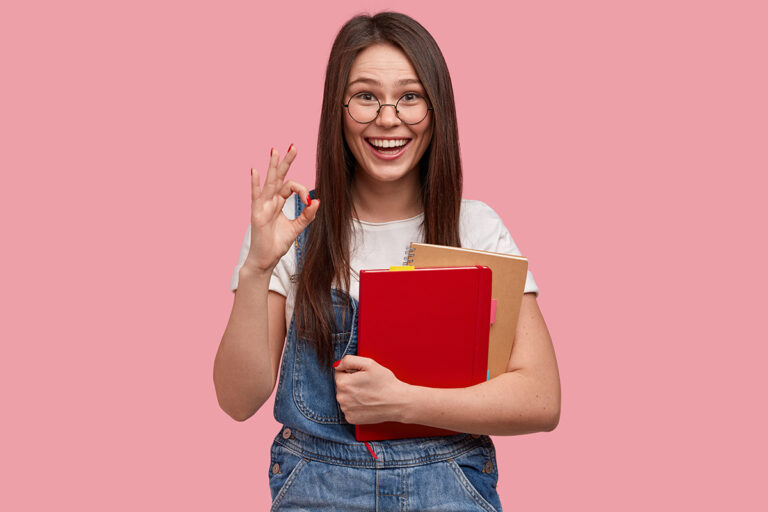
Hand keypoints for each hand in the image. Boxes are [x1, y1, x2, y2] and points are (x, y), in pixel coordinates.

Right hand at [243, 145, 320, 272]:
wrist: (266, 259)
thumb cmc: (277, 243)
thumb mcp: (297, 228)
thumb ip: (307, 215)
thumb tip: (317, 200)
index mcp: (279, 202)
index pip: (291, 186)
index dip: (302, 190)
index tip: (309, 200)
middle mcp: (270, 200)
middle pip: (279, 176)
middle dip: (286, 161)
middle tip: (293, 146)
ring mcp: (263, 205)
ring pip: (269, 182)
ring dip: (272, 166)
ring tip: (275, 150)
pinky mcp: (257, 213)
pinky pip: (256, 196)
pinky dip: (255, 184)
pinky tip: (255, 171)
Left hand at [333, 355, 410, 424]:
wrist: (397, 403)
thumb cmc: (385, 383)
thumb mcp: (369, 364)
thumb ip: (349, 360)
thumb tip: (337, 365)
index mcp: (343, 383)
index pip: (339, 372)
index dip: (351, 372)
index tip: (363, 376)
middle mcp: (341, 398)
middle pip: (341, 386)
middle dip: (351, 383)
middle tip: (367, 385)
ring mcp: (346, 410)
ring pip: (345, 397)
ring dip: (353, 395)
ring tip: (368, 395)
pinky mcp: (351, 419)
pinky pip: (349, 409)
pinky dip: (356, 406)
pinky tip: (367, 404)